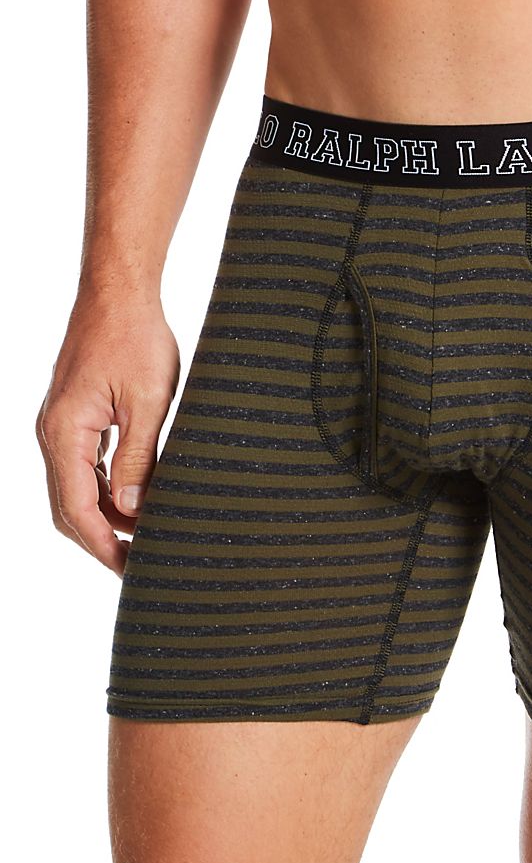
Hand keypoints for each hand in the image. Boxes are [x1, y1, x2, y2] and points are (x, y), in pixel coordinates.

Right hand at [36, 289, 179, 575]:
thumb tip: (130, 511)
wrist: (119, 294)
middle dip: (101, 540)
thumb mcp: (147, 402)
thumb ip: (138, 458)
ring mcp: (61, 425)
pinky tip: (135, 500)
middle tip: (138, 563)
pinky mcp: (76, 416)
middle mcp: (52, 433)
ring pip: (76, 488)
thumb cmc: (136, 338)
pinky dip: (106, 489)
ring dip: (105, 516)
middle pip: (68, 506)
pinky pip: (85, 466)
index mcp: (64, 433)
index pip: (76, 509)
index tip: (130, 569)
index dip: (103, 545)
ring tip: (143, 536)